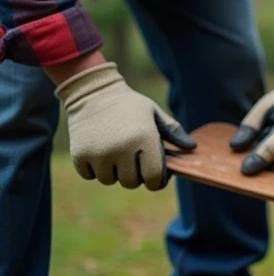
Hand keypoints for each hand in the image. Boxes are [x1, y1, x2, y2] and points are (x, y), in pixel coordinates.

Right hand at [55, 62, 195, 189]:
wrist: (93, 93)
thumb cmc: (130, 105)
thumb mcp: (154, 114)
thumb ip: (173, 132)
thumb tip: (191, 147)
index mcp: (144, 139)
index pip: (154, 178)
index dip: (157, 181)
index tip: (155, 177)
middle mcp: (121, 149)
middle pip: (131, 183)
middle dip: (135, 175)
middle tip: (133, 159)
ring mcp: (99, 154)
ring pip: (109, 180)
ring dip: (114, 172)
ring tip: (115, 152)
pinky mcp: (79, 155)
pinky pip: (90, 176)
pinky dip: (94, 169)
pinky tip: (99, 151)